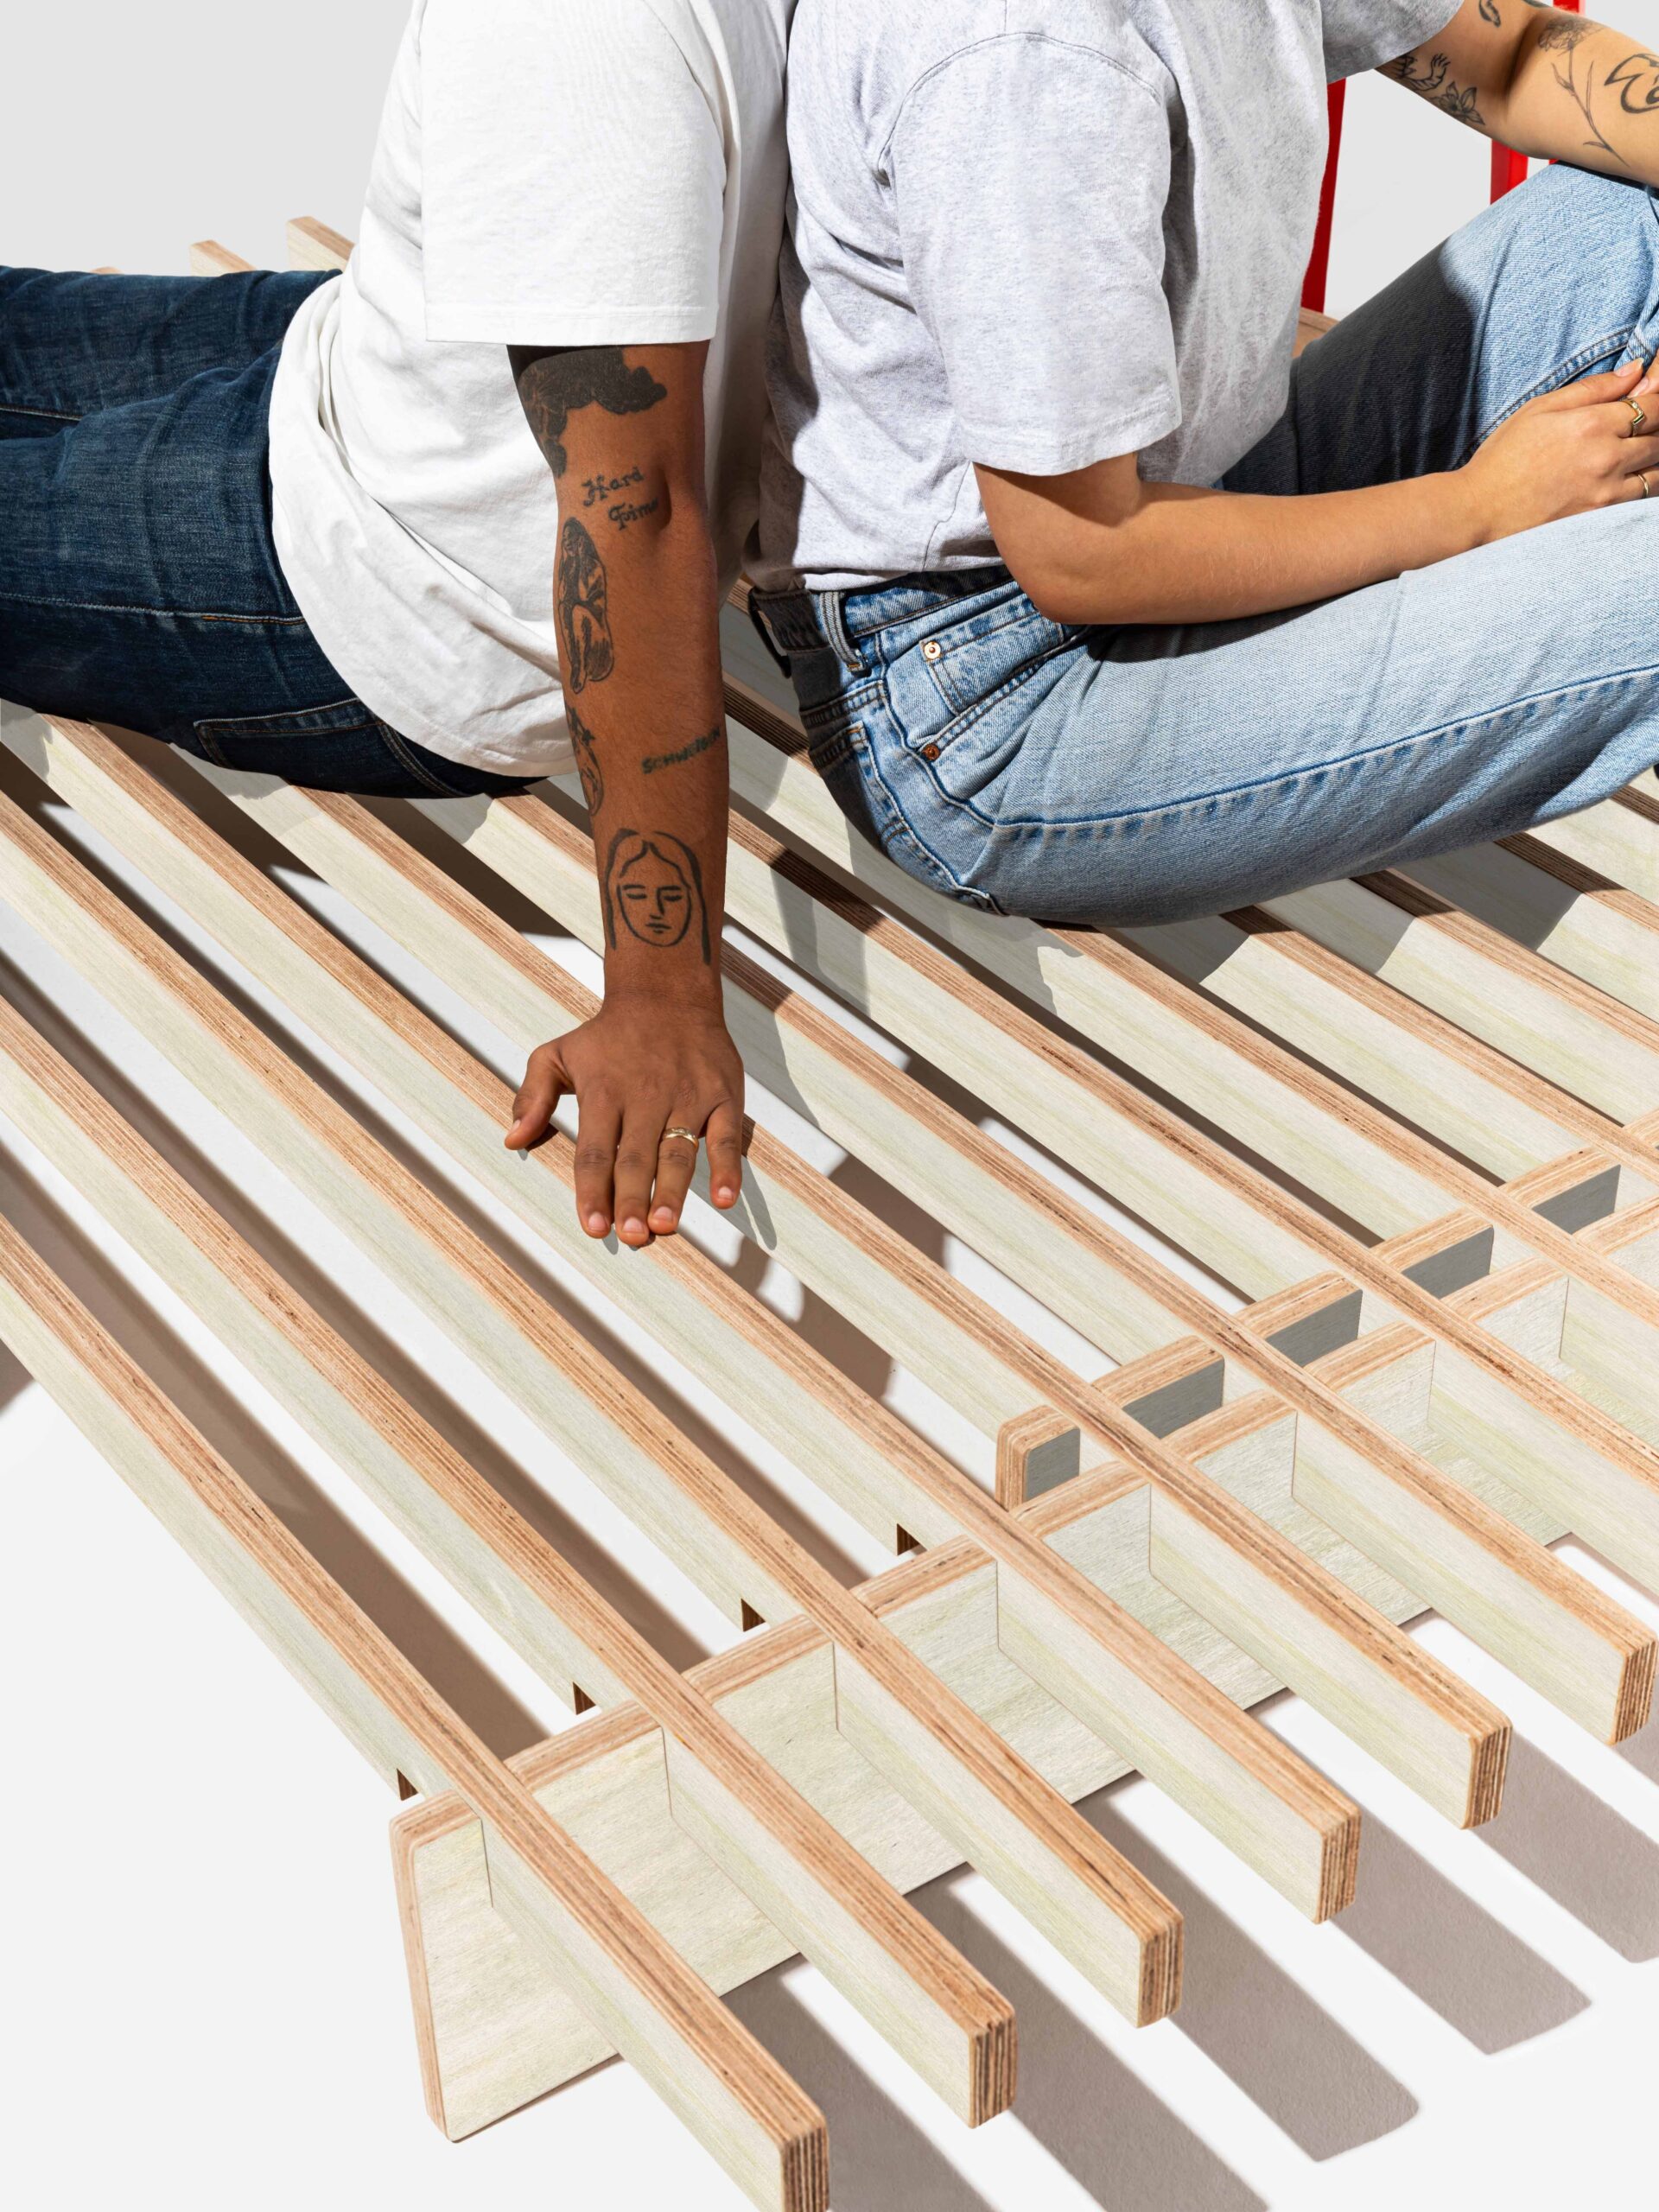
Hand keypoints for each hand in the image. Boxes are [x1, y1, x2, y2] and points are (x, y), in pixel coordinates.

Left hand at [504, 992, 743, 1245]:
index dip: (593, 1191)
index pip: (595, 1151)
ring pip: (679, 1151)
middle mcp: (646, 1097)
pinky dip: (727, 1168)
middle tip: (630, 1236)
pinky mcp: (722, 1096)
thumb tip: (512, 1140)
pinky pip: (726, 1137)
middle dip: (632, 1198)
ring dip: (672, 1191)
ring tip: (664, 1225)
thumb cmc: (609, 1033)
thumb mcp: (557, 1054)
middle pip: (636, 1157)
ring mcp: (687, 1097)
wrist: (667, 992)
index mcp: (604, 1092)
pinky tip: (723, 1198)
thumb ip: (533, 1096)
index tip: (593, 1227)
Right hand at [1464, 359, 1658, 544]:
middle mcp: (1606, 456)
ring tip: (1638, 456)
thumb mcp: (1540, 408)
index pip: (1653, 405)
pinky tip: (1630, 480)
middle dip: (1656, 430)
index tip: (1649, 400)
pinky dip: (1645, 486)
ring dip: (1654, 460)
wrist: (1479, 511)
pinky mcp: (1601, 518)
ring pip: (1658, 472)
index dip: (1657, 400)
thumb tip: (1636, 370)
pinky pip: (1643, 500)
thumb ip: (1593, 388)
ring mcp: (1606, 491)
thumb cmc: (1503, 458)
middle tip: (1640, 430)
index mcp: (1592, 423)